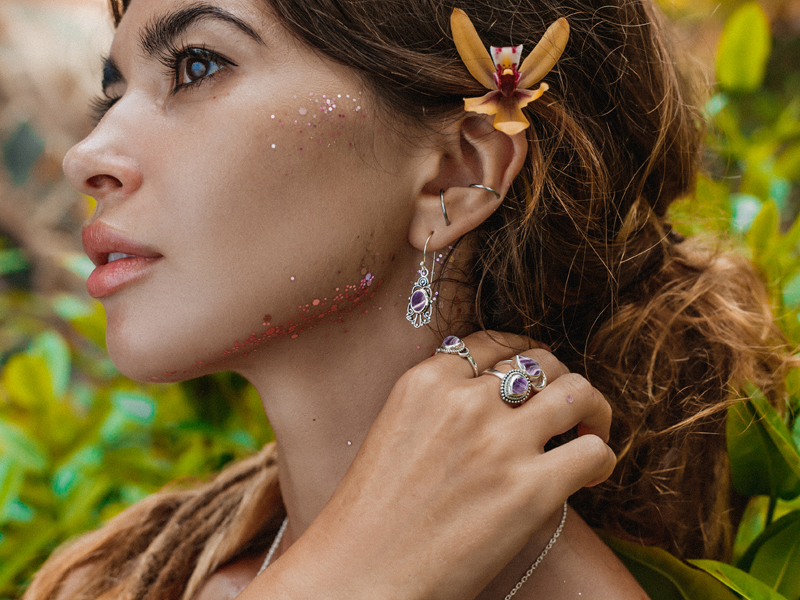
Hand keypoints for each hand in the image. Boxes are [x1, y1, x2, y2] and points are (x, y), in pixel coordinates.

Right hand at [245, 331, 614, 599]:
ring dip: (592, 410)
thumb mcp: (395, 429)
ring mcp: (500, 443)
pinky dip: (601, 459)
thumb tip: (493, 399)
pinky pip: (593, 452)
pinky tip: (590, 474)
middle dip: (559, 380)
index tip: (533, 377)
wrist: (360, 573)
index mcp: (427, 382)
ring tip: (588, 431)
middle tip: (565, 408)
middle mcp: (466, 401)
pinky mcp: (529, 490)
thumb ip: (440, 404)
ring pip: (577, 393)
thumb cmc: (371, 514)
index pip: (494, 342)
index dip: (523, 354)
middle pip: (541, 361)